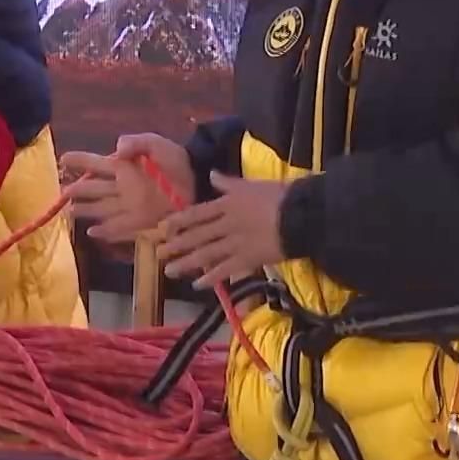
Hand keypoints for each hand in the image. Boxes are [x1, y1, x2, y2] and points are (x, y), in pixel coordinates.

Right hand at [59, 134, 193, 244]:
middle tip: (60, 194)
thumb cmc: (175, 159)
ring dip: (85, 211)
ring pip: (101, 209)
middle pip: (94, 189)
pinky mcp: (141, 220)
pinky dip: (105, 231)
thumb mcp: (155, 143)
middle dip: (77, 191)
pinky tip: (91, 233)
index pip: (96, 163)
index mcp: (124, 166)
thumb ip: (135, 142)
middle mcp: (123, 187)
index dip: (79, 161)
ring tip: (69, 213)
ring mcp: (130, 205)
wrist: (198, 179)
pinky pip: (119, 226)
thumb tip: (115, 150)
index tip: (62, 159)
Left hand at [156, 172, 288, 289]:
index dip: (179, 221)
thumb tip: (211, 174)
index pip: (197, 213)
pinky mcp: (248, 260)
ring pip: (206, 254)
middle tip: (157, 253)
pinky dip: (211, 278)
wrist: (301, 215)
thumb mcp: (251, 184)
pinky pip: (225, 271)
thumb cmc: (279, 196)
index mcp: (228, 204)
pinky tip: (198, 285)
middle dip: (176, 245)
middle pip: (197, 235)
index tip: (162, 228)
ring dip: (186, 263)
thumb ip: (228, 183)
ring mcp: (235, 244)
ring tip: (169, 271)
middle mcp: (227, 224)